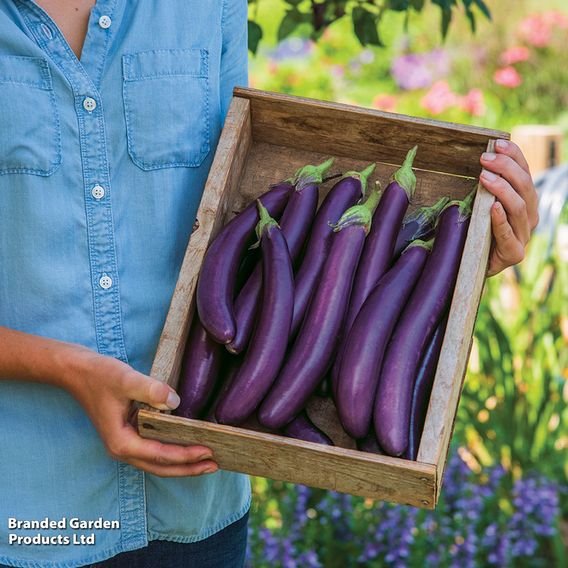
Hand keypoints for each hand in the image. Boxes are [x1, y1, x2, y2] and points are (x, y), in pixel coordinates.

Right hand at [60, 345, 217, 476]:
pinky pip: (154, 452)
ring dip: (182, 464)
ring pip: (158, 463)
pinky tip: (187, 445)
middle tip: (216, 464)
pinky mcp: (129, 436)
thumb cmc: (100, 375)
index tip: (208, 451)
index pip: (160, 455)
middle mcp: (123, 449)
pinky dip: (172, 453)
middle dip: (188, 468)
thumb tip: (174, 402)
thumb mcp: (126, 379)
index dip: (185, 455)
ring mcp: (125, 444)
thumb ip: (150, 390)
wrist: (78, 372)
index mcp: (121, 442)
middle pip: (161, 467)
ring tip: (207, 461)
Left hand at [479, 139, 538, 275]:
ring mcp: (523, 236)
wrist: (473, 267)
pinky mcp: (513, 254)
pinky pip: (508, 234)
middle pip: (525, 187)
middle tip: (485, 158)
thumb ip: (485, 188)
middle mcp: (529, 218)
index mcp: (526, 202)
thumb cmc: (476, 232)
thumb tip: (479, 157)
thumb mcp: (481, 206)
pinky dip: (500, 220)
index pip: (525, 174)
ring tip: (484, 177)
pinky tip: (493, 207)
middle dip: (506, 168)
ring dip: (502, 189)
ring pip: (519, 207)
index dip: (515, 157)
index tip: (498, 143)